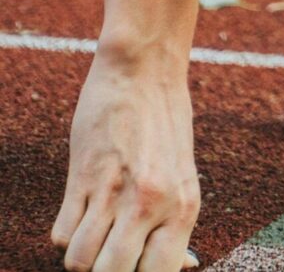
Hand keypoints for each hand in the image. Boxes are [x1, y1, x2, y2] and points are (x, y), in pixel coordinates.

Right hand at [51, 48, 199, 270]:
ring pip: (79, 262)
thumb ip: (175, 224)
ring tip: (93, 226)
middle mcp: (153, 204)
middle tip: (107, 245)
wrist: (143, 68)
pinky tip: (80, 206)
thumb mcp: (183, 176)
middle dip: (104, 268)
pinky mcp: (82, 175)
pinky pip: (61, 235)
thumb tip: (187, 266)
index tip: (126, 263)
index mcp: (184, 208)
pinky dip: (66, 231)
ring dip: (81, 252)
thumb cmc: (164, 124)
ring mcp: (115, 191)